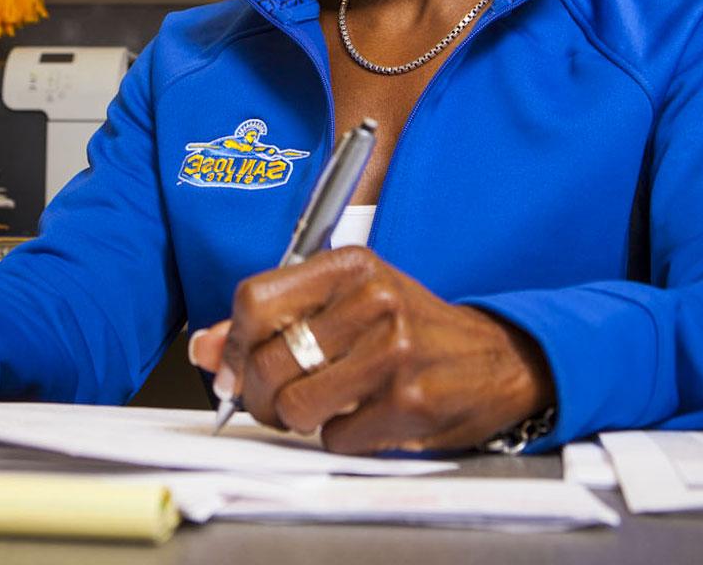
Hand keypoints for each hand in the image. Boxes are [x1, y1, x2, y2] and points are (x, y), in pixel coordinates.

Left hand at [189, 247, 552, 453]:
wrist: (497, 359)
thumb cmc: (411, 327)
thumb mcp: (346, 303)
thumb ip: (273, 320)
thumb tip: (204, 346)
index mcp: (352, 264)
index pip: (254, 299)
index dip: (229, 343)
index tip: (230, 366)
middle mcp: (375, 300)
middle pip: (267, 360)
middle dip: (255, 395)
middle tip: (269, 401)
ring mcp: (395, 352)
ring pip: (295, 405)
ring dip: (294, 419)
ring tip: (317, 407)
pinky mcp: (410, 402)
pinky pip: (334, 437)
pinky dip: (337, 437)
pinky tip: (361, 417)